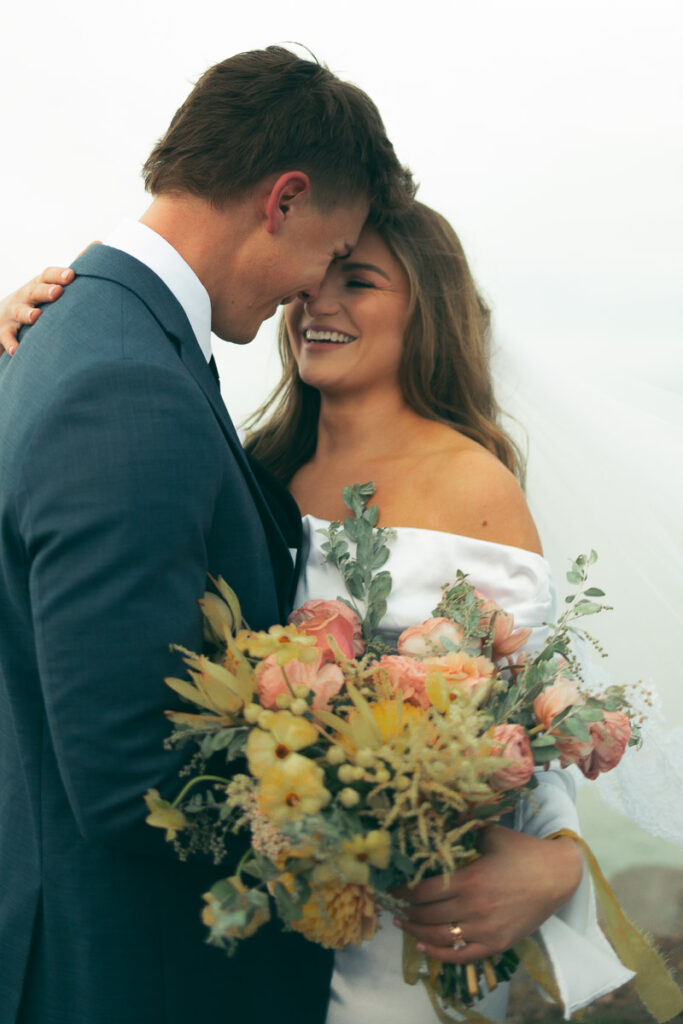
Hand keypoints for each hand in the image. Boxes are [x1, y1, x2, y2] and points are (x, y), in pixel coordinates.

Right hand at [0, 267, 73, 354]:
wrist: (2, 316)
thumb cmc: (36, 300)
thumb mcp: (49, 285)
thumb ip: (71, 271)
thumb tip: (98, 244)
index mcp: (38, 285)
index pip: (46, 275)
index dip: (57, 275)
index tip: (71, 275)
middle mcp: (25, 296)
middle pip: (34, 291)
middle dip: (45, 291)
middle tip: (57, 292)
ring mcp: (13, 313)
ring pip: (19, 312)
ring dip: (27, 314)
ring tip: (36, 316)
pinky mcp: (4, 331)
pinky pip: (6, 337)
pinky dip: (11, 343)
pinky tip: (17, 350)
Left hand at [393, 824, 582, 963]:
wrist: (557, 877)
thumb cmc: (522, 851)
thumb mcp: (491, 834)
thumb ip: (464, 828)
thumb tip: (437, 813)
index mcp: (469, 880)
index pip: (424, 892)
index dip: (403, 891)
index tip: (391, 886)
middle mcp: (474, 909)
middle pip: (428, 915)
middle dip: (406, 910)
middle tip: (392, 903)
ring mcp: (486, 930)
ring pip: (440, 937)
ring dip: (416, 931)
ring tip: (403, 923)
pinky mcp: (497, 944)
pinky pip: (462, 955)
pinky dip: (439, 954)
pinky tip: (424, 946)